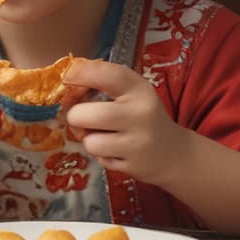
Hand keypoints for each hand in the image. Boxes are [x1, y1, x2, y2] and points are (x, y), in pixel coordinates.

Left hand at [63, 60, 185, 188]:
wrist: (173, 153)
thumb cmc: (143, 117)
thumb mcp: (133, 94)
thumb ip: (105, 85)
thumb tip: (66, 85)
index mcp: (140, 90)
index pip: (109, 76)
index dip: (82, 74)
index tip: (67, 78)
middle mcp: (141, 114)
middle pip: (86, 114)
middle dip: (75, 116)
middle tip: (80, 117)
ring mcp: (138, 143)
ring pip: (90, 142)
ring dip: (89, 139)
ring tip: (102, 136)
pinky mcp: (133, 166)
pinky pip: (100, 159)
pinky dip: (101, 154)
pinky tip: (114, 150)